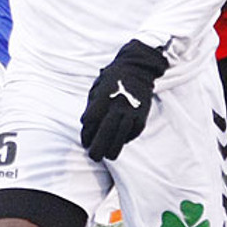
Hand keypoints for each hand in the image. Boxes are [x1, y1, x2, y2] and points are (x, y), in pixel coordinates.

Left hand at [80, 39, 167, 161]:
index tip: (85, 142)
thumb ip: (91, 106)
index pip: (92, 120)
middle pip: (106, 131)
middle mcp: (118, 105)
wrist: (137, 69)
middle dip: (99, 147)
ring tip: (108, 156)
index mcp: (104, 96)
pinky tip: (120, 142)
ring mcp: (131, 111)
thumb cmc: (112, 80)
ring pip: (121, 136)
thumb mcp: (97, 88)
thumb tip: (87, 126)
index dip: (87, 134)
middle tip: (94, 157)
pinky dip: (125, 139)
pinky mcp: (141, 116)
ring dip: (113, 149)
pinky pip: (132, 133)